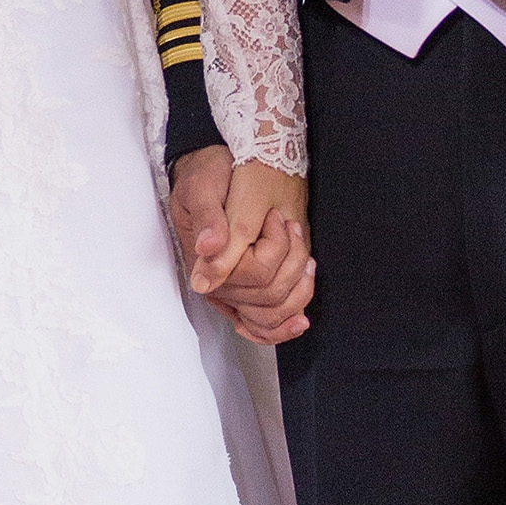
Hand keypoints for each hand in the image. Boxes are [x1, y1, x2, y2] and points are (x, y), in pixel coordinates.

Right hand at [169, 146, 315, 345]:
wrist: (208, 176)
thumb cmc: (204, 179)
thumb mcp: (201, 188)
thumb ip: (207, 218)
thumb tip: (210, 247)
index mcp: (206, 261)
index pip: (255, 274)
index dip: (276, 247)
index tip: (277, 217)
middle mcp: (219, 284)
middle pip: (270, 296)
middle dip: (293, 261)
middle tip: (290, 228)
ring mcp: (232, 294)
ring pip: (273, 314)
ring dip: (299, 288)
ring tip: (304, 258)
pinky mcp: (244, 296)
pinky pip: (262, 328)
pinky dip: (282, 328)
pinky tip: (299, 320)